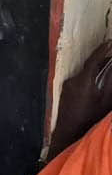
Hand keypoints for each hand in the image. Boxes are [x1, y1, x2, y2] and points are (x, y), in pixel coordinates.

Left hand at [50, 40, 111, 154]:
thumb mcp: (106, 100)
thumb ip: (111, 82)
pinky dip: (90, 75)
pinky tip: (99, 77)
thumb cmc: (90, 118)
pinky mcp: (67, 91)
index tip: (111, 42)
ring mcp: (68, 85)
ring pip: (85, 71)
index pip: (93, 59)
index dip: (103, 49)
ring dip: (97, 67)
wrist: (69, 133)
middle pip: (89, 64)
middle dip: (103, 58)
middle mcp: (73, 80)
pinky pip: (80, 78)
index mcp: (83, 80)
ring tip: (109, 62)